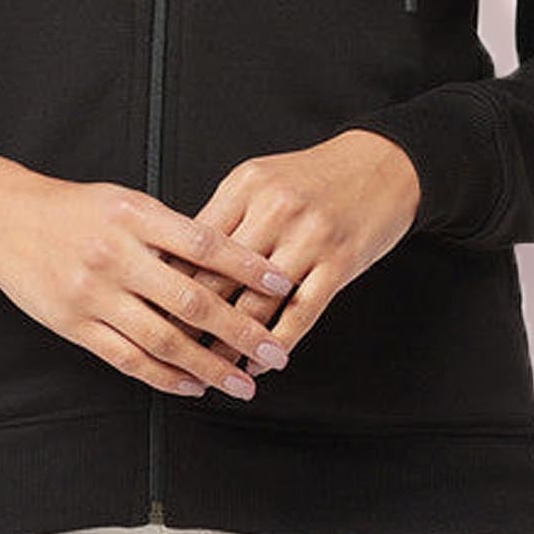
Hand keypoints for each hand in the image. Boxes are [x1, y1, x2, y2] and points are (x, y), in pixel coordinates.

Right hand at [0, 150, 300, 397]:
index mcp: (136, 216)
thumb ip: (170, 229)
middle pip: (192, 301)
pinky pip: (128, 359)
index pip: (205, 244)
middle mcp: (117, 256)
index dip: (248, 266)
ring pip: (163, 340)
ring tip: (242, 382)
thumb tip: (227, 260)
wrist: (4, 221)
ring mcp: (94, 294)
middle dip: (241, 330)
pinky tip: (193, 386)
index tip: (283, 285)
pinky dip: (165, 378)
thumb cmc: (74, 208)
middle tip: (275, 351)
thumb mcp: (125, 201)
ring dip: (209, 366)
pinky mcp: (75, 326)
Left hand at [160, 131, 422, 376]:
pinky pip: (302, 313)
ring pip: (258, 303)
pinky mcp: (340, 262)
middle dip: (191, 321)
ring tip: (212, 369)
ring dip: (232, 344)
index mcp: (246, 186)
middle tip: (169, 351)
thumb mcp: (262, 179)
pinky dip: (277, 344)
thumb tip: (179, 261)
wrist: (383, 164)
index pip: (195, 244)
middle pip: (220, 278)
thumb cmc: (315, 176)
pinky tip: (261, 363)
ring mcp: (310, 237)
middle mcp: (275, 209)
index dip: (170, 284)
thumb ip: (225, 216)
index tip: (149, 312)